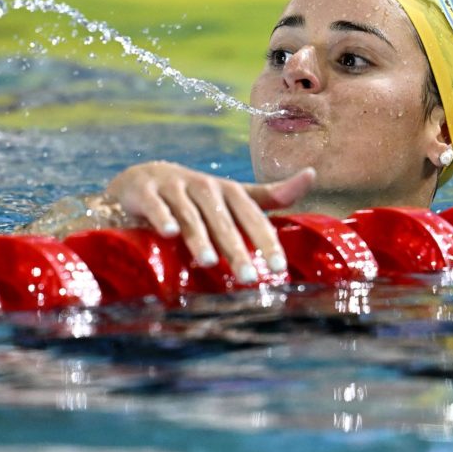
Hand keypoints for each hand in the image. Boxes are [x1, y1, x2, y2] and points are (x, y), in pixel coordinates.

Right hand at [105, 162, 314, 281]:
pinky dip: (162, 218)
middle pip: (224, 220)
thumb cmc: (196, 196)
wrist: (142, 181)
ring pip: (190, 215)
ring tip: (209, 262)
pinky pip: (156, 205)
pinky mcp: (145, 191)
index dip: (266, 240)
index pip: (252, 216)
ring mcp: (174, 187)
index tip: (279, 266)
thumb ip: (269, 195)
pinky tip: (169, 233)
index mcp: (228, 191)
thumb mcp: (232, 195)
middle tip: (248, 276)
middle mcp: (204, 187)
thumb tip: (310, 175)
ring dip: (200, 238)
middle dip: (236, 248)